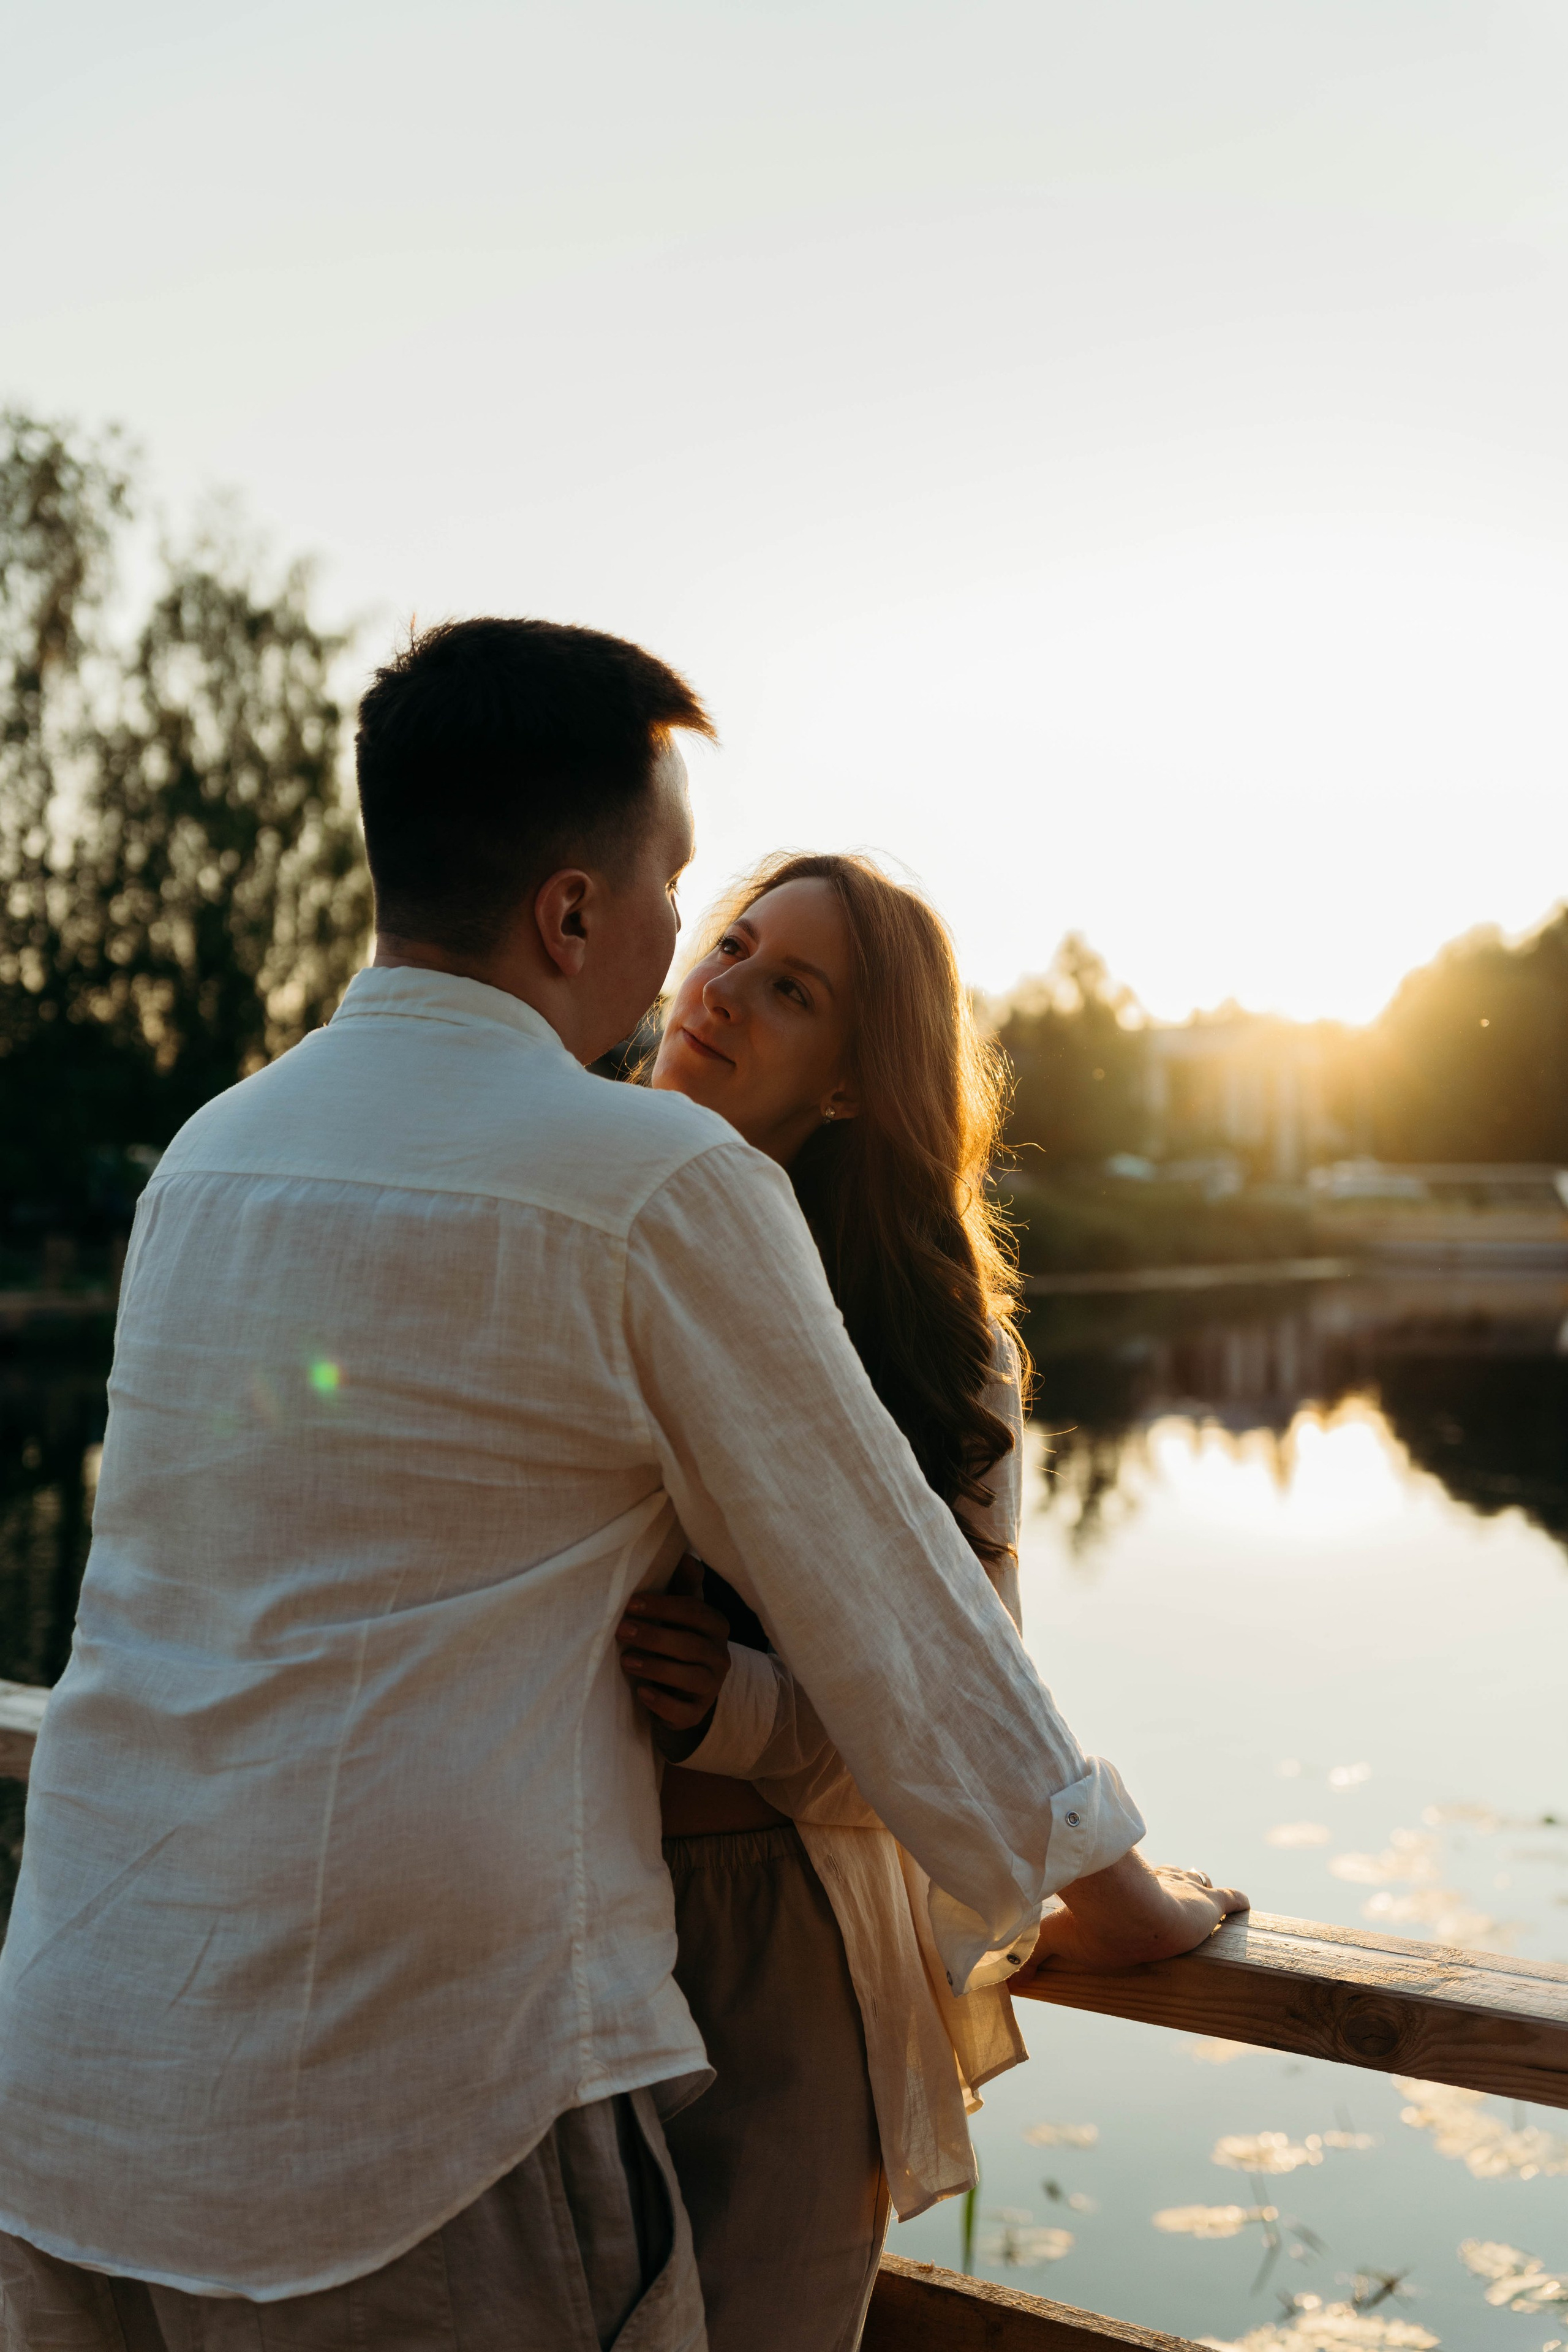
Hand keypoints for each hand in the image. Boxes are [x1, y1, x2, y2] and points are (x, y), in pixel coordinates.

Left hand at [615, 1555, 731, 1732]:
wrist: (685, 1689)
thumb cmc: (679, 1638)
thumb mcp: (682, 1612)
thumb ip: (684, 1586)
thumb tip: (688, 1557)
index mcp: (717, 1626)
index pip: (695, 1612)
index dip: (663, 1607)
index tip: (631, 1603)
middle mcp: (720, 1656)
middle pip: (690, 1644)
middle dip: (654, 1636)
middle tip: (621, 1629)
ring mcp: (711, 1687)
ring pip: (688, 1677)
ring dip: (655, 1667)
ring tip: (626, 1660)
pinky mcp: (696, 1713)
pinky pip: (683, 1711)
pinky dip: (662, 1702)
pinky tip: (642, 1692)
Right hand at [1014, 1852, 1248, 1982]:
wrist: (1126, 1913)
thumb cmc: (1093, 1927)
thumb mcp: (1057, 1942)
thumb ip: (1029, 1958)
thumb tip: (996, 1982)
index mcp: (1125, 1893)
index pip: (1134, 1882)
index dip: (1137, 1883)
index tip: (1143, 1893)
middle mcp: (1153, 1884)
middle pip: (1168, 1877)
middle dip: (1174, 1881)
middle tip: (1180, 1892)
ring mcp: (1182, 1892)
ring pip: (1198, 1883)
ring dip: (1202, 1890)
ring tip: (1210, 1897)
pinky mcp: (1207, 1905)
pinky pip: (1230, 1900)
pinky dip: (1238, 1902)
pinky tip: (1246, 1904)